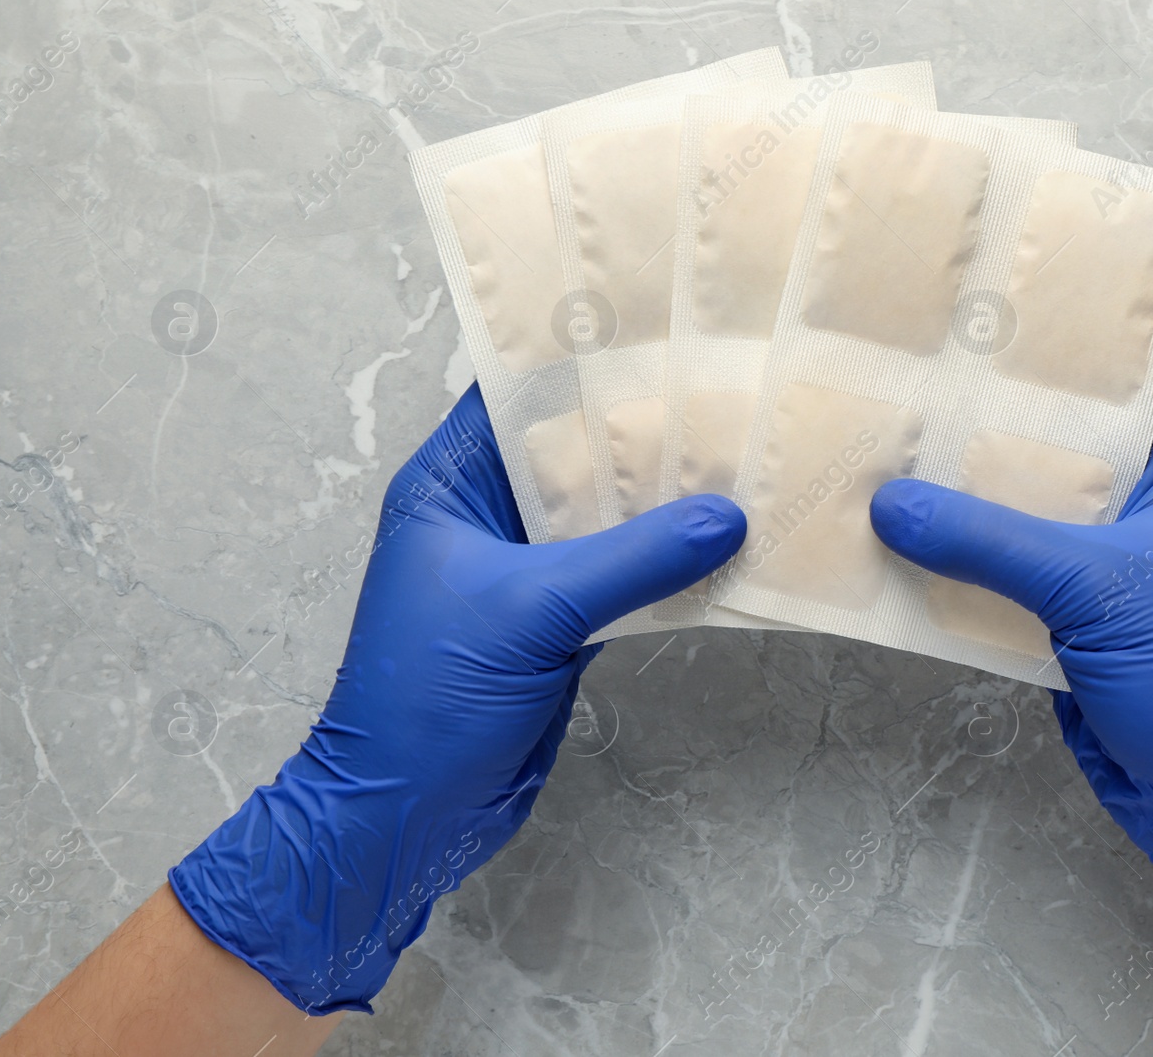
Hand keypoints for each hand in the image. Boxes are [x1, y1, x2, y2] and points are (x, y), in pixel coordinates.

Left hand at [169, 385, 744, 1012]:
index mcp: (449, 486)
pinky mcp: (557, 623)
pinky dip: (666, 564)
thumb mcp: (531, 611)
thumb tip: (727, 517)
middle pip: (574, 454)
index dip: (587, 364)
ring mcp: (524, 572)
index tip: (668, 336)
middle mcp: (486, 516)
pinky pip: (621, 575)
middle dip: (646, 433)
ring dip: (664, 503)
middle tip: (731, 396)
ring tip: (746, 462)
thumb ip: (632, 559)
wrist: (406, 816)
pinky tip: (726, 547)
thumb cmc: (429, 700)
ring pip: (604, 518)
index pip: (518, 397)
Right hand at [870, 440, 1152, 985]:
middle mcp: (1129, 530)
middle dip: (956, 478)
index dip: (998, 412)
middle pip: (1028, 490)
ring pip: (1007, 552)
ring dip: (947, 542)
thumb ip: (988, 542)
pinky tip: (890, 576)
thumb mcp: (1091, 590)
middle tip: (869, 443)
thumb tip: (888, 502)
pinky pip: (1000, 607)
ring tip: (860, 500)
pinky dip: (955, 599)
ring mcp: (1097, 592)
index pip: (1070, 429)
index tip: (917, 388)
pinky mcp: (1068, 647)